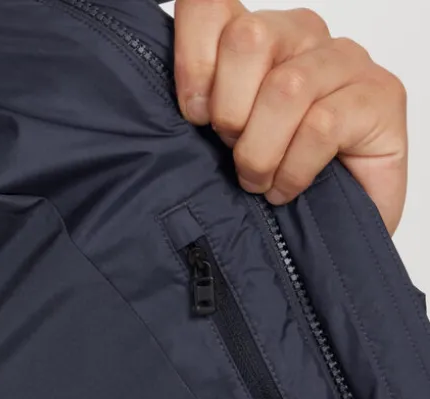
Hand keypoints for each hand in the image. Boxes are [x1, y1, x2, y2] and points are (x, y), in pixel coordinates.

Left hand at [173, 0, 408, 233]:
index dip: (193, 56)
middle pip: (247, 38)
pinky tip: (287, 188)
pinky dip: (294, 170)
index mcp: (256, 39)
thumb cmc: (268, 185)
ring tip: (259, 181)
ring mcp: (345, 62)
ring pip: (286, 87)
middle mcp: (302, 36)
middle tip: (233, 152)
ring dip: (261, 151)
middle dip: (229, 112)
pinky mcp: (381, 95)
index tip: (193, 115)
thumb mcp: (217, 148)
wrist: (332, 232)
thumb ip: (197, 114)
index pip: (212, 4)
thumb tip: (160, 111)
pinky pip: (322, 125)